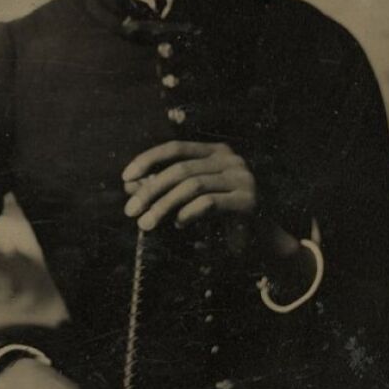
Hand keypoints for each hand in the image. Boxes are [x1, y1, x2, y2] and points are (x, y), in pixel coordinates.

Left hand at [121, 140, 256, 230]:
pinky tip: (177, 224)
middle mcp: (231, 159)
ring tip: (146, 223)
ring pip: (193, 186)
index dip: (148, 160)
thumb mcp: (189, 199)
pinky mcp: (248, 201)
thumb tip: (129, 185)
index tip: (125, 178)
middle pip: (181, 169)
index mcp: (215, 151)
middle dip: (151, 190)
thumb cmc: (222, 218)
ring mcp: (242, 178)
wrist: (263, 241)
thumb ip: (164, 188)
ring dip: (164, 205)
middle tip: (130, 210)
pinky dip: (188, 213)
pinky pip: (210, 203)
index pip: (176, 147)